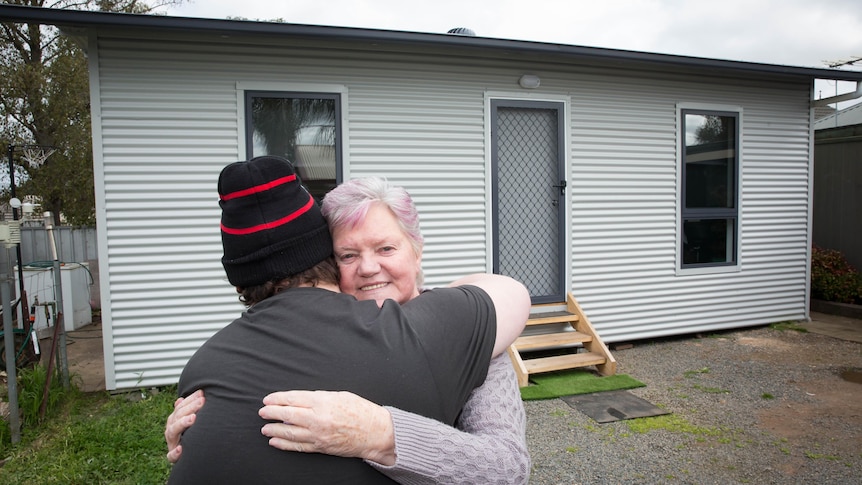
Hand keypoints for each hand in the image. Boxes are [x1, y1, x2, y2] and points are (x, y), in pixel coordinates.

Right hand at [165, 389, 204, 463]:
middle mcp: (171, 430)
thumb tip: (180, 399)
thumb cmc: (188, 437)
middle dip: (190, 407)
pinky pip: (171, 456)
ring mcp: (171, 443)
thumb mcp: (186, 423)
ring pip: (173, 431)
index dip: (190, 399)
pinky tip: (180, 449)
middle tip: (202, 401)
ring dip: (182, 424)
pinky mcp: (173, 457)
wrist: (186, 457)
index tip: (201, 393)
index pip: (180, 407)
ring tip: (192, 418)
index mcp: (174, 420)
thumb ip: (185, 411)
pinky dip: (175, 453)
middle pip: (178, 416)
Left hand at [259, 390, 395, 465]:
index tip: (268, 399)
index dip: (278, 399)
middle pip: (288, 415)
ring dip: (274, 429)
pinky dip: (285, 444)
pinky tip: (275, 442)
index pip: (293, 399)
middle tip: (262, 412)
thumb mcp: (340, 395)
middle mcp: (318, 418)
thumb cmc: (361, 411)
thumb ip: (320, 397)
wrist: (376, 432)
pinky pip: (298, 446)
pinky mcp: (321, 447)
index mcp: (323, 402)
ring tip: (265, 428)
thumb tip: (301, 399)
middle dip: (271, 413)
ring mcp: (319, 435)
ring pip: (290, 432)